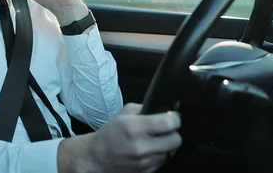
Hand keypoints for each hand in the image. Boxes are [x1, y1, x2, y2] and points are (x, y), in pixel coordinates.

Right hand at [58, 103, 181, 172]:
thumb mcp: (124, 114)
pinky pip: (162, 163)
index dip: (174, 118)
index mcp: (135, 128)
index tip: (172, 117)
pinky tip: (148, 151)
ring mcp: (145, 163)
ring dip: (165, 146)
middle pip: (176, 140)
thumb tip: (164, 111)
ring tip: (153, 142)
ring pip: (170, 153)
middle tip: (165, 130)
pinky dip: (158, 156)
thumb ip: (145, 109)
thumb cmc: (110, 133)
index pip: (170, 123)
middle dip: (173, 133)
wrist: (97, 157)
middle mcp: (142, 146)